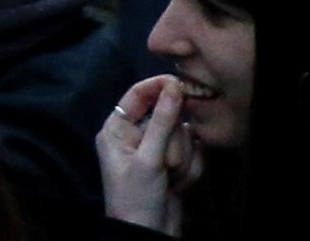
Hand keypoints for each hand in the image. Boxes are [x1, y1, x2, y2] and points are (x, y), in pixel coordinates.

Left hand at [97, 73, 201, 231]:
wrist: (149, 237)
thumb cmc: (137, 198)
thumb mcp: (148, 159)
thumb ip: (162, 121)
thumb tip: (174, 86)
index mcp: (117, 130)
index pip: (138, 94)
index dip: (159, 86)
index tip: (181, 84)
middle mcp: (136, 136)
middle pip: (167, 116)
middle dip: (174, 142)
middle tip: (167, 165)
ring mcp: (156, 151)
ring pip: (183, 135)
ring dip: (182, 159)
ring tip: (171, 180)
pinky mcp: (173, 165)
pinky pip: (192, 153)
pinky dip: (190, 170)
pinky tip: (179, 186)